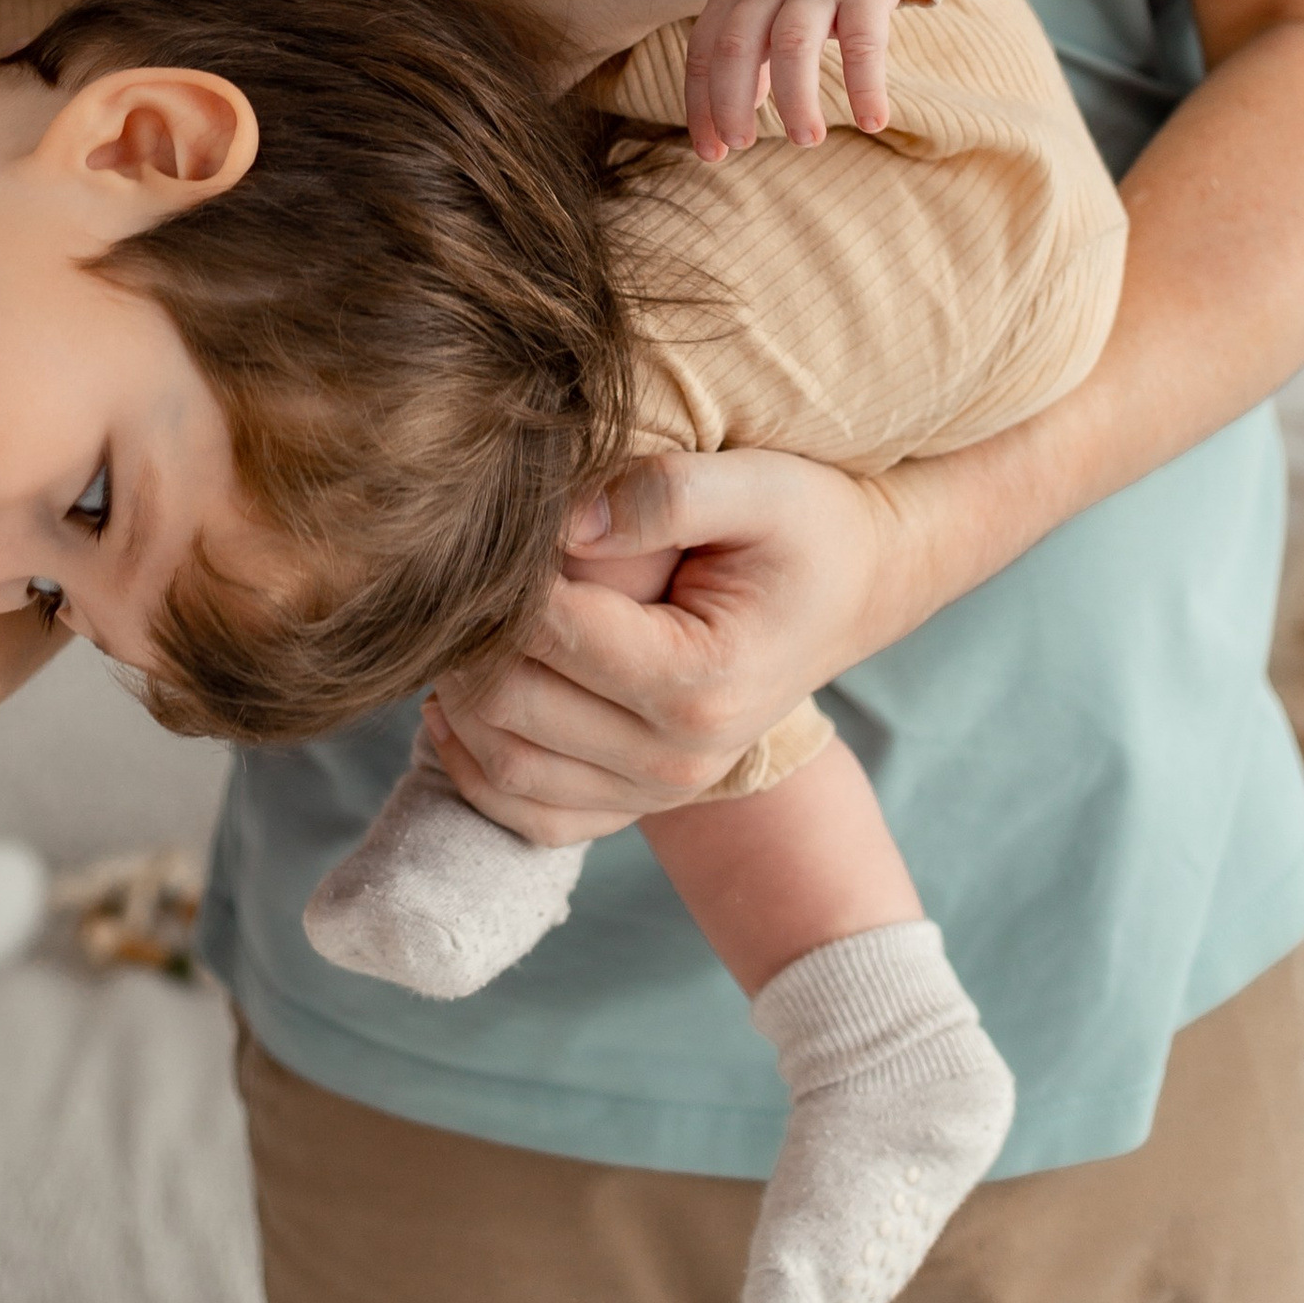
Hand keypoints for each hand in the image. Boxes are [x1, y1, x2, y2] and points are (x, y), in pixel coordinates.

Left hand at [424, 448, 914, 838]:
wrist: (853, 588)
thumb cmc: (807, 527)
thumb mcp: (759, 485)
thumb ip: (663, 492)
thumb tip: (562, 525)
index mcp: (701, 681)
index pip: (550, 633)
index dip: (499, 580)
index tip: (488, 529)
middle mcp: (681, 757)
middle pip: (513, 705)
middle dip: (464, 639)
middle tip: (451, 576)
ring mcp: (662, 792)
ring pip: (507, 767)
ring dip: (456, 702)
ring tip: (450, 632)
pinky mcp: (641, 804)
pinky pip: (531, 817)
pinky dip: (475, 771)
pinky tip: (453, 708)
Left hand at [685, 0, 908, 157]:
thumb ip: (746, 40)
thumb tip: (740, 105)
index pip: (704, 51)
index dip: (701, 104)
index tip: (709, 152)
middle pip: (735, 45)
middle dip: (730, 100)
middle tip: (739, 144)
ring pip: (793, 43)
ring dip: (794, 97)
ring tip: (804, 140)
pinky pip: (865, 39)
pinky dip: (866, 83)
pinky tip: (872, 121)